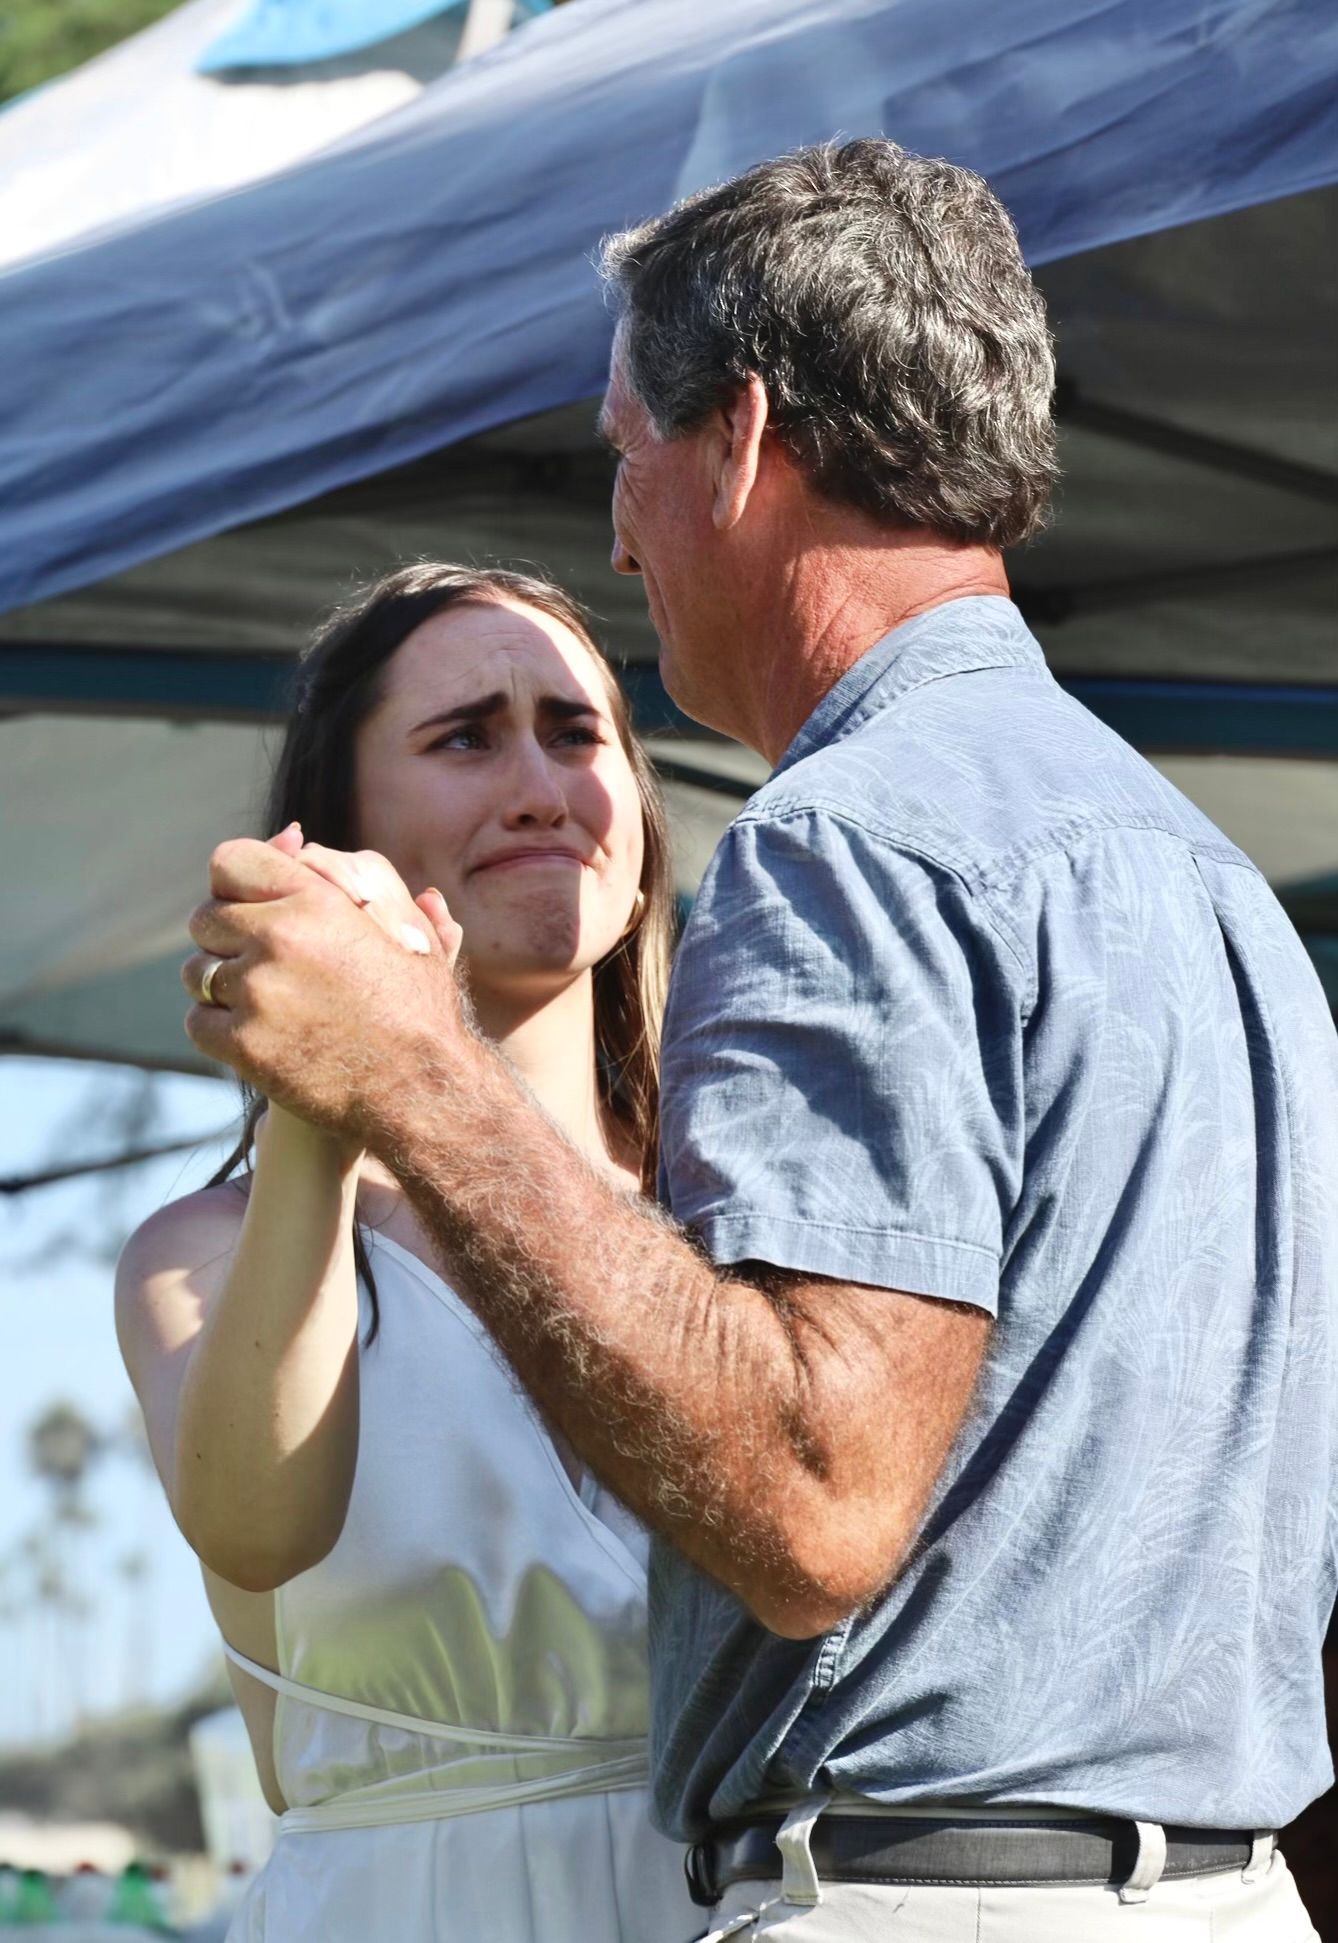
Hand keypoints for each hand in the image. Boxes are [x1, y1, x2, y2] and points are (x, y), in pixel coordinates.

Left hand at [182, 839, 467, 1140]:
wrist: (422, 1087)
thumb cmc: (420, 1008)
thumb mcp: (399, 930)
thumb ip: (344, 877)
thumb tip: (294, 835)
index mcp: (316, 900)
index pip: (229, 861)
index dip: (234, 884)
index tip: (246, 905)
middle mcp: (279, 936)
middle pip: (205, 919)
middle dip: (226, 938)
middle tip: (258, 963)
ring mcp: (256, 991)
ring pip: (196, 972)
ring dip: (219, 985)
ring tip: (260, 1003)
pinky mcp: (242, 1042)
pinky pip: (198, 1021)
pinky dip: (220, 1029)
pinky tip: (257, 1036)